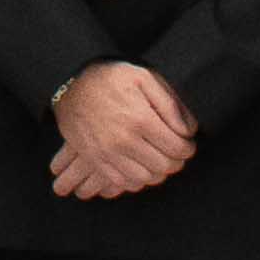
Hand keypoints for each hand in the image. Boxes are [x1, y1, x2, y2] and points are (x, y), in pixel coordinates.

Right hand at [47, 63, 194, 199]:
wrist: (70, 83)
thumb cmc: (110, 77)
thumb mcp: (145, 77)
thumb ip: (170, 103)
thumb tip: (188, 130)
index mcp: (140, 118)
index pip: (176, 148)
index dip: (188, 149)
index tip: (187, 144)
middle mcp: (124, 140)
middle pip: (163, 166)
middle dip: (176, 162)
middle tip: (177, 154)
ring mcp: (107, 152)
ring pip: (145, 178)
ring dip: (158, 173)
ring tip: (160, 160)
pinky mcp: (95, 159)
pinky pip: (122, 182)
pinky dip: (136, 180)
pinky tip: (141, 167)